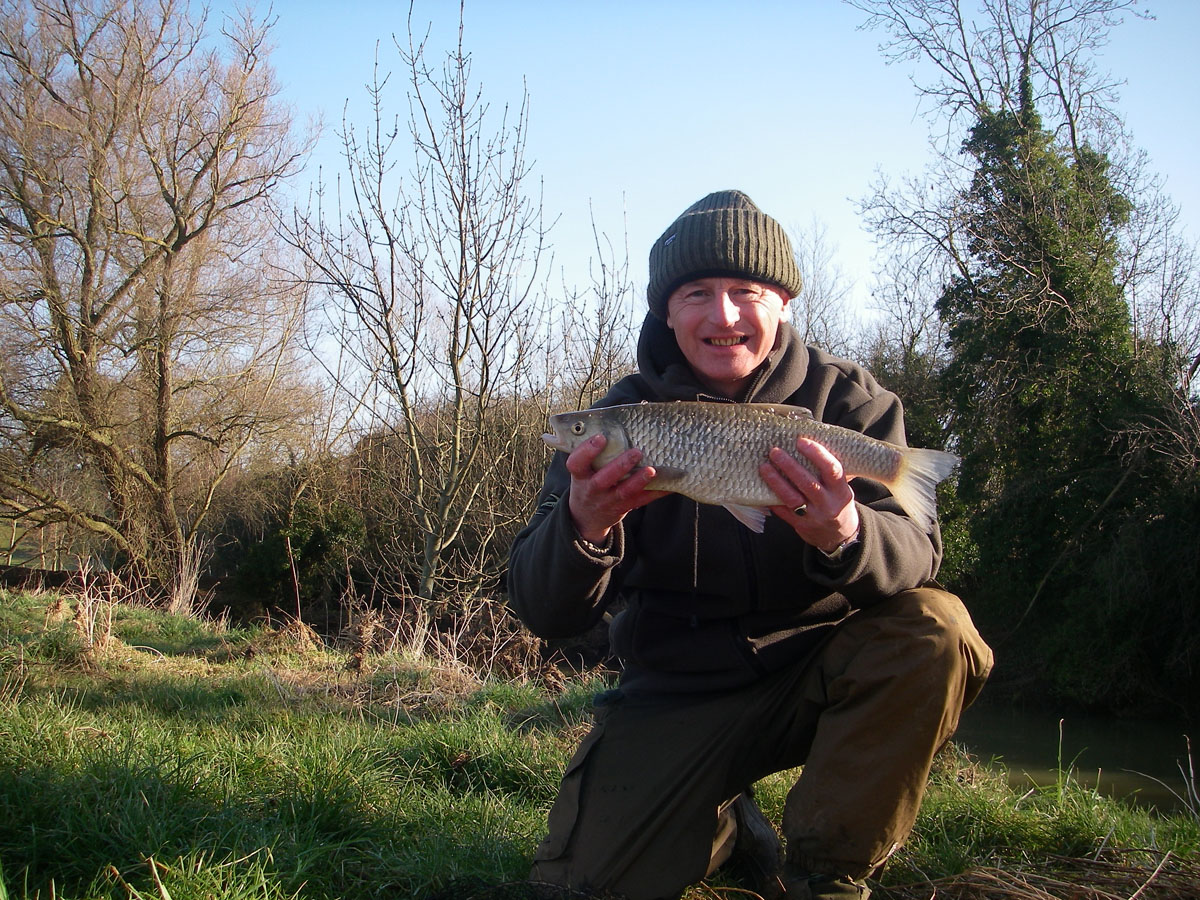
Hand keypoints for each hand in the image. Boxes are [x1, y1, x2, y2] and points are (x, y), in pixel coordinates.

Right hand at [566, 434, 668, 544]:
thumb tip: (612, 422)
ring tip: (652, 470)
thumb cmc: (588, 482)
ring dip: (639, 481)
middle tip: (636, 452)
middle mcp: (593, 489)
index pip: (577, 463)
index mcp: (581, 475)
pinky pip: (642, 500)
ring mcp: (609, 500)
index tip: (601, 437)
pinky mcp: (624, 507)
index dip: (587, 450)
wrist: (586, 516)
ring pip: (624, 492)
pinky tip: (669, 484)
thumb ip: (592, 453)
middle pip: (604, 479)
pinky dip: (656, 492)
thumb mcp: (583, 470)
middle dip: (620, 466)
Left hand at [759, 437, 859, 552]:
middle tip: (774, 451)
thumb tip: (813, 439)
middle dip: (790, 466)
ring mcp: (814, 517)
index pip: (832, 470)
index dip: (817, 454)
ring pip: (792, 498)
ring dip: (776, 482)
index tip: (801, 441)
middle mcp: (829, 505)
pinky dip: (771, 498)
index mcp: (842, 491)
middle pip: (808, 483)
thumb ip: (830, 470)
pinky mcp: (800, 526)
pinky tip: (761, 486)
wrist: (838, 536)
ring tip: (764, 467)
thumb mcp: (841, 487)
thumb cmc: (836, 501)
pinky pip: (783, 512)